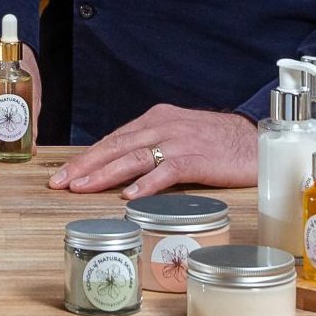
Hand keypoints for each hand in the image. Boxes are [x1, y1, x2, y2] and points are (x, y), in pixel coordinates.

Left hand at [48, 105, 255, 197]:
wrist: (256, 141)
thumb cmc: (217, 144)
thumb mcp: (179, 137)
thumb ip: (153, 147)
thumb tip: (122, 169)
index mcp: (156, 119)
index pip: (113, 139)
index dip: (87, 157)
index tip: (64, 174)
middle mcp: (163, 126)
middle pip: (115, 146)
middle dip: (84, 165)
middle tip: (59, 182)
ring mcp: (179, 141)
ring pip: (133, 156)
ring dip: (104, 174)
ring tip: (82, 187)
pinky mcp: (197, 158)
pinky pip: (167, 171)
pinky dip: (147, 183)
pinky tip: (130, 196)